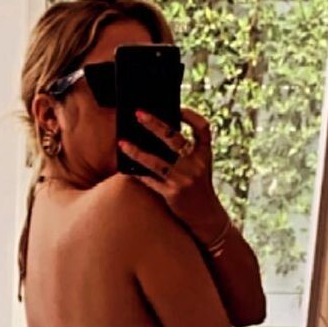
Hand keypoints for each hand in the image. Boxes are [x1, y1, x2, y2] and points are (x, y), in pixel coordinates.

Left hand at [117, 105, 227, 245]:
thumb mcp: (201, 167)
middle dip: (154, 124)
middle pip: (174, 139)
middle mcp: (196, 165)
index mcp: (205, 155)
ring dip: (137, 151)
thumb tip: (161, 134)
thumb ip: (187, 152)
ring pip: (156, 162)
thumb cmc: (199, 189)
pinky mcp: (172, 194)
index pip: (203, 129)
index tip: (177, 108)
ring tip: (122, 143)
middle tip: (138, 113)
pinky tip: (125, 167)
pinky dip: (137, 173)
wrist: (206, 218)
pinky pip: (150, 181)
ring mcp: (184, 180)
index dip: (191, 116)